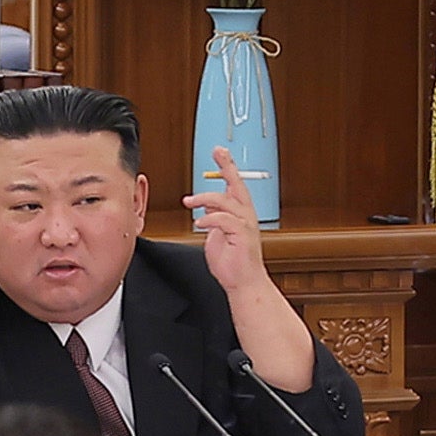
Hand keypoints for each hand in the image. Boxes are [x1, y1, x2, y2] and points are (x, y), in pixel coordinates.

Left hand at [187, 146, 274, 303]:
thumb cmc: (232, 263)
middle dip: (227, 166)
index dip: (227, 167)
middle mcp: (246, 215)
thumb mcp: (217, 235)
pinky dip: (209, 219)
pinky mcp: (242, 235)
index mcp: (240, 213)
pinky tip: (199, 223)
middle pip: (237, 184)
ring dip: (204, 198)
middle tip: (218, 152)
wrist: (243, 283)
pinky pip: (224, 220)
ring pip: (226, 201)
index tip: (220, 152)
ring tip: (189, 202)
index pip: (234, 185)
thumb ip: (214, 219)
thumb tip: (207, 208)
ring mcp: (246, 224)